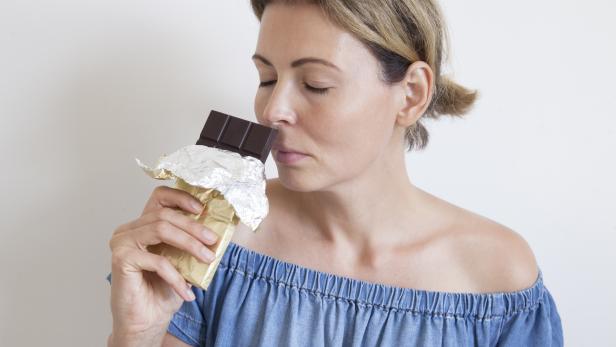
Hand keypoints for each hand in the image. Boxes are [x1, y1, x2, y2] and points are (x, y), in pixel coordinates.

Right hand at [108, 186, 217, 340]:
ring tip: (207, 259)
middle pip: (165, 215)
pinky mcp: (121, 259)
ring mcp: (122, 242)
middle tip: (213, 241)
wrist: (146, 320)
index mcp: (143, 225)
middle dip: (194, 227)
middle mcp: (129, 229)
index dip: (181, 197)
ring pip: (161, 229)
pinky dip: (176, 276)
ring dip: (189, 244)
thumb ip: (191, 241)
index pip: (160, 197)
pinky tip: (186, 291)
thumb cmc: (163, 290)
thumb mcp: (183, 260)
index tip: (202, 209)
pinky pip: (157, 260)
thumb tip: (215, 229)